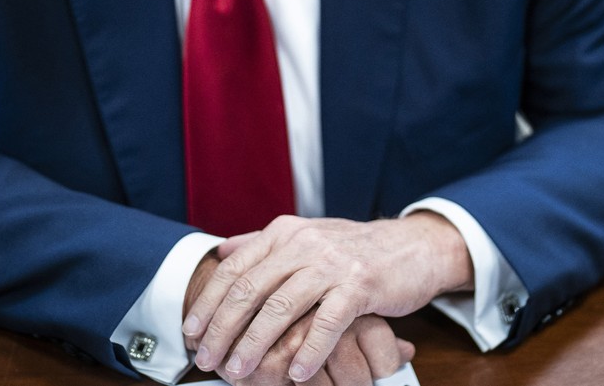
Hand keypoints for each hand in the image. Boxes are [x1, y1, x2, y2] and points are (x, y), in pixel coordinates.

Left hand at [183, 213, 469, 381]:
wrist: (413, 247)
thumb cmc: (355, 251)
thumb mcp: (307, 236)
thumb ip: (264, 243)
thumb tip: (223, 249)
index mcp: (285, 232)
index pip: (235, 268)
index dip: (208, 301)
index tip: (190, 332)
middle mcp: (304, 243)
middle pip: (250, 289)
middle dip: (222, 328)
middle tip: (206, 360)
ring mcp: (333, 263)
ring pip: (281, 307)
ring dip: (255, 344)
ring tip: (237, 372)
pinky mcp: (360, 285)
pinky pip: (327, 323)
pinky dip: (309, 351)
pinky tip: (295, 375)